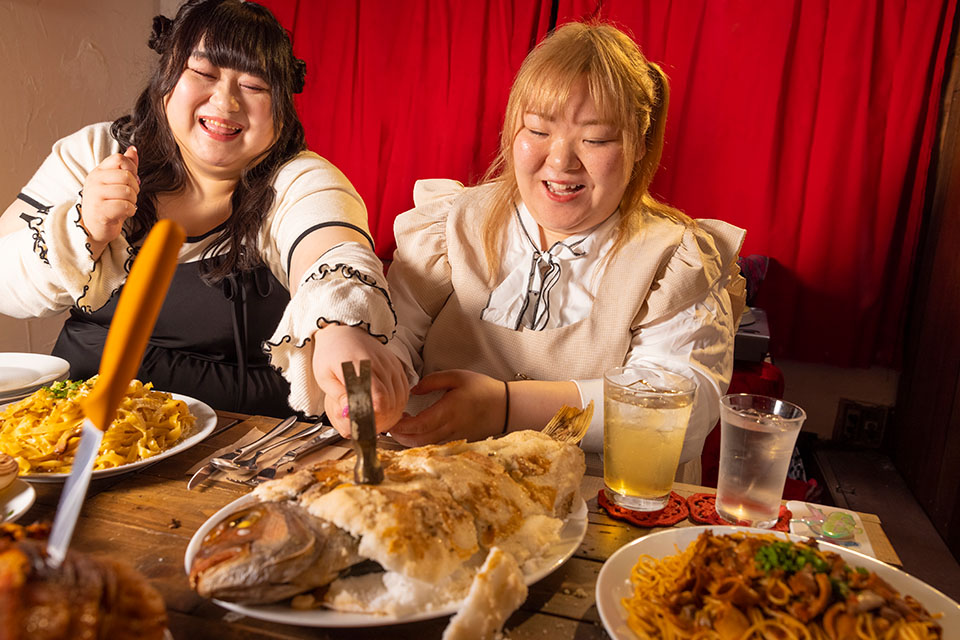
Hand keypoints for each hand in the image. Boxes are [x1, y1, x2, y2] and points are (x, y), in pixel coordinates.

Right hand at [80, 146, 139, 255]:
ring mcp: (96, 195)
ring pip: (128, 191)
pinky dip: (130, 211)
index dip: (132, 169)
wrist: (94, 227)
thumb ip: (125, 166)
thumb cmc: (107, 204)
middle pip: (127, 176)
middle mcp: (95, 181)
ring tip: (125, 205)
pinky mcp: (100, 211)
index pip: (120, 158)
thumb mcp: (114, 182)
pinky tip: (123, 213)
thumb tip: (133, 149)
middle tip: (128, 197)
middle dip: (135, 188)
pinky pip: (126, 206)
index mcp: (98, 171)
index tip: (130, 181)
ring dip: (133, 201)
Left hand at [311, 324, 408, 437]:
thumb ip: (338, 396)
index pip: (379, 400)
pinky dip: (398, 405)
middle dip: (380, 421)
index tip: (364, 426)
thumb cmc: (332, 353)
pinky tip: (386, 410)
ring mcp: (392, 366)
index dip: (374, 418)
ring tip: (375, 422)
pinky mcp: (397, 366)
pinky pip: (404, 391)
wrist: (344, 332)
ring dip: (390, 415)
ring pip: (401, 399)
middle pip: (391, 403)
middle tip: (367, 428)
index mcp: (361, 368)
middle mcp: (380, 366)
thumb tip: (347, 414)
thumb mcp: (325, 376)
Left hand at [389, 369, 505, 446]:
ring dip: (409, 439)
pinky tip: (417, 431)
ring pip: (424, 445)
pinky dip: (421, 440)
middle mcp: (449, 428)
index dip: (400, 426)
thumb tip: (414, 389)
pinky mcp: (457, 441)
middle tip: (390, 426)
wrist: (507, 407)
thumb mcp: (457, 376)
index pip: (418, 425)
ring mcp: (453, 437)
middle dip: (400, 436)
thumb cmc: (484, 390)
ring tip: (401, 427)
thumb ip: (432, 381)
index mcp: (448, 412)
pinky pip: (434, 444)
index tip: (391, 420)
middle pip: (417, 441)